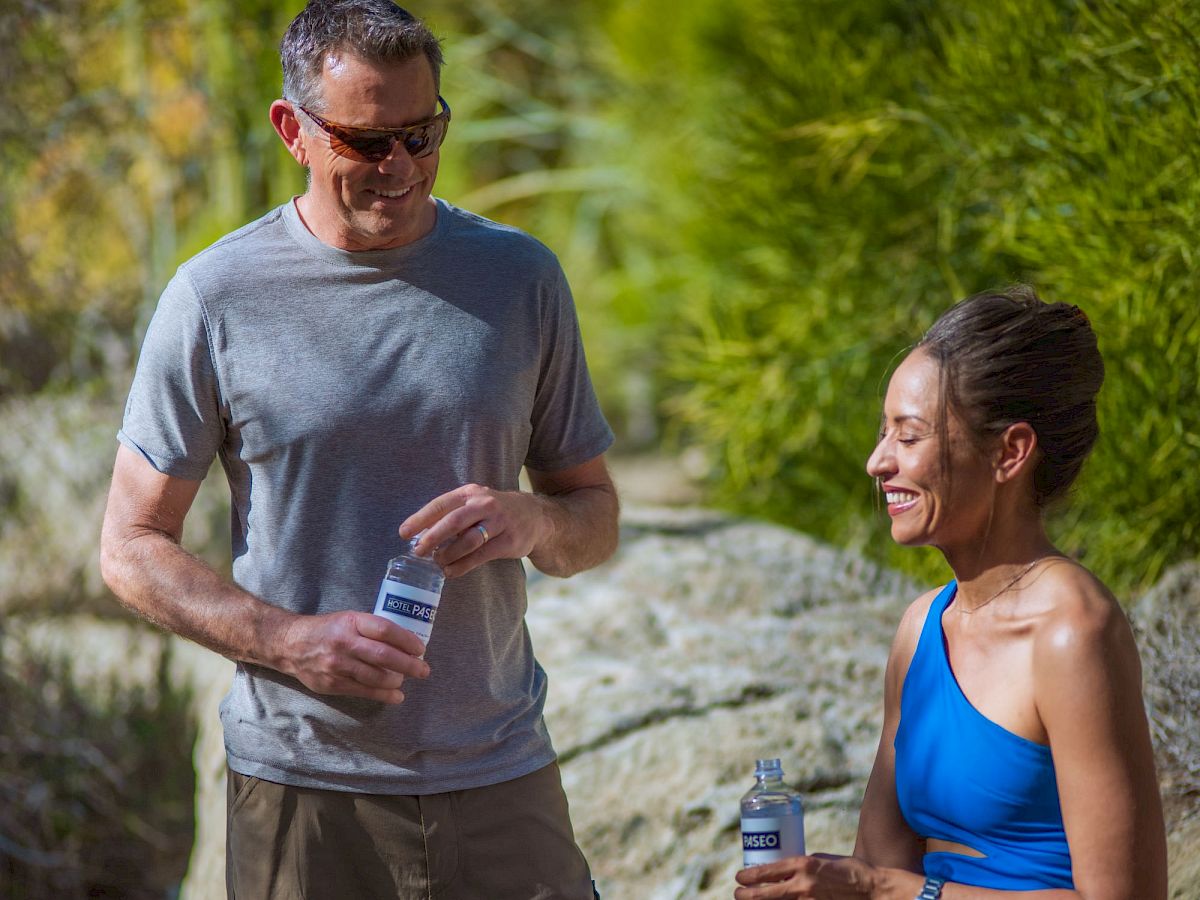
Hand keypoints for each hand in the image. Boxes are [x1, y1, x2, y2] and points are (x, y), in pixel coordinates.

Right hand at [272, 610, 430, 702]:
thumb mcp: (349, 619)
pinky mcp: (332, 683)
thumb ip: (372, 630)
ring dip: (396, 680)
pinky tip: (396, 696)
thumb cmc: (327, 630)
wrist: (291, 645)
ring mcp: (337, 665)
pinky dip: (383, 695)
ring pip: (375, 676)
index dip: (406, 640)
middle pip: (383, 655)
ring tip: (406, 680)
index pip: (384, 629)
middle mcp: (344, 642)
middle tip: (424, 670)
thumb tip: (405, 643)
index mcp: (351, 622)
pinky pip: (363, 691)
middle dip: (408, 664)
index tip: (420, 648)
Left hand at [400, 483, 550, 577]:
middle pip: (454, 521)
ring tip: (437, 563)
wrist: (534, 516)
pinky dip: (463, 565)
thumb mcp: (473, 503)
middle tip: (418, 551)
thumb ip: (450, 515)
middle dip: (433, 537)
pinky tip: (451, 571)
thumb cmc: (494, 512)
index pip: (441, 504)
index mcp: (470, 493)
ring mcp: (499, 522)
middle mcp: (485, 504)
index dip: (421, 518)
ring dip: (449, 554)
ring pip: (468, 540)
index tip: (403, 532)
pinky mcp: (508, 541)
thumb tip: (419, 534)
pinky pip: (481, 555)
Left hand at [734, 854, 876, 898]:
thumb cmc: (847, 869)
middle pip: (766, 894)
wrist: (871, 889)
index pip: (768, 871)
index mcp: (803, 864)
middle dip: (747, 895)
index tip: (739, 877)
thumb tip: (785, 871)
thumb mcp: (820, 859)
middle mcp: (803, 884)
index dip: (749, 876)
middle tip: (738, 893)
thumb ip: (801, 866)